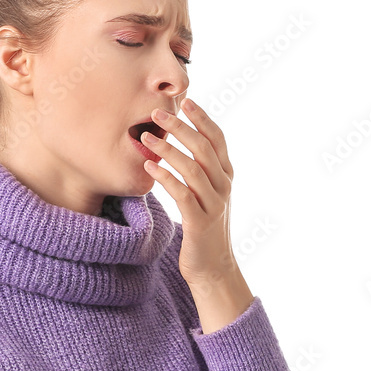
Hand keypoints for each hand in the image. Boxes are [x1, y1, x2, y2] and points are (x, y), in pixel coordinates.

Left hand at [141, 98, 241, 290]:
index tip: (185, 101)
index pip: (217, 139)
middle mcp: (223, 187)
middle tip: (156, 112)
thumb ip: (200, 171)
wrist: (213, 268)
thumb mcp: (207, 195)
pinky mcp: (200, 222)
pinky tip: (149, 167)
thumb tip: (182, 144)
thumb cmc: (203, 228)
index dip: (202, 119)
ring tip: (144, 137)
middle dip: (180, 127)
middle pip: (204, 148)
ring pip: (193, 168)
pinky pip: (183, 194)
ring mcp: (214, 204)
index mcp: (226, 176)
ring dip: (167, 149)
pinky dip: (165, 177)